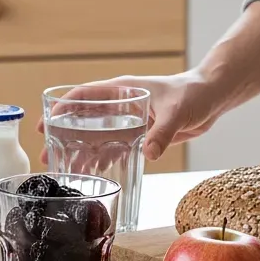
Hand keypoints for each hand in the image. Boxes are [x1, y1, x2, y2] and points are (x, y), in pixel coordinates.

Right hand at [35, 71, 222, 165]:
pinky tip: (95, 170)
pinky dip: (103, 156)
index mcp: (122, 90)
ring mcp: (129, 118)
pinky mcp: (140, 131)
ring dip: (81, 150)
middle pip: (84, 118)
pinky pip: (115, 144)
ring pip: (97, 134)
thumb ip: (162, 132)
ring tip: (66, 169)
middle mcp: (121, 103)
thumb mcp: (177, 112)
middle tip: (48, 155)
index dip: (62, 108)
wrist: (213, 96)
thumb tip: (148, 153)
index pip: (83, 95)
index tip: (46, 124)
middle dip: (64, 135)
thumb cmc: (194, 94)